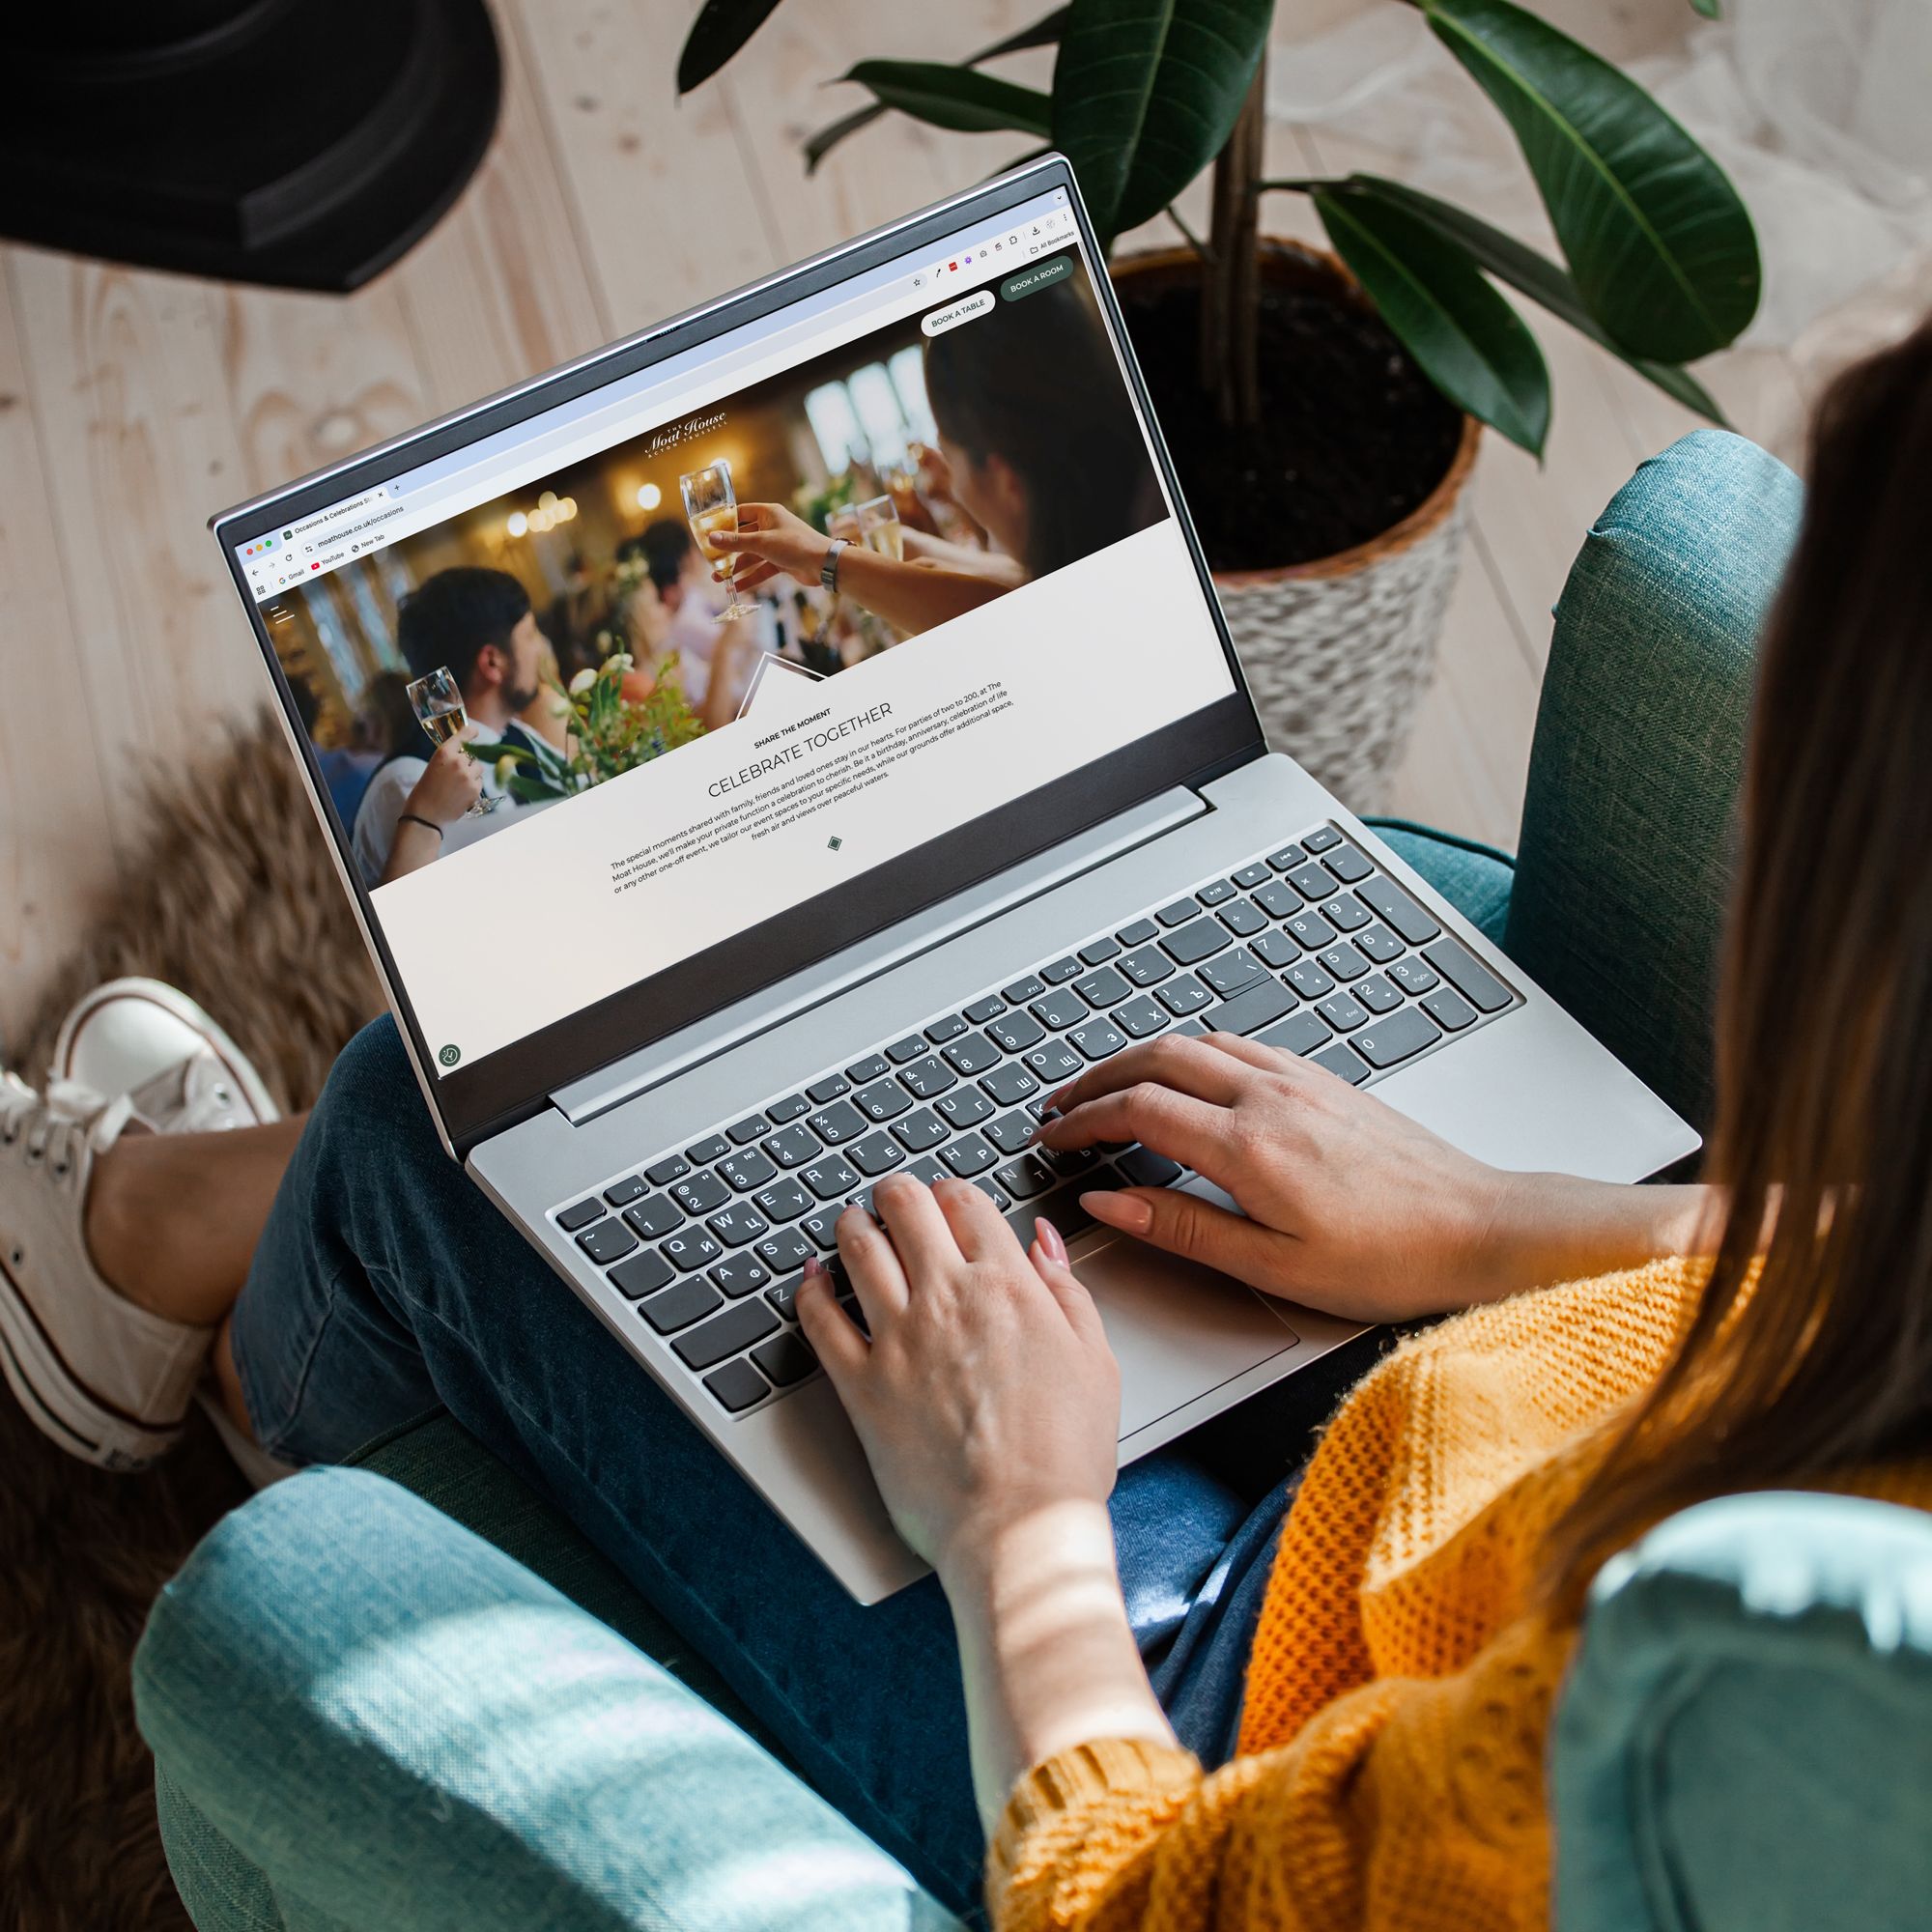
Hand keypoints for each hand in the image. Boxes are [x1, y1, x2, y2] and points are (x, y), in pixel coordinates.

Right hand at [404, 731, 482, 824]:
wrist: (425, 814)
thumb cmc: (425, 790)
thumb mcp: (433, 766)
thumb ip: (449, 759)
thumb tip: (465, 755)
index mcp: (444, 753)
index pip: (462, 736)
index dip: (470, 733)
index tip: (474, 732)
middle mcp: (458, 761)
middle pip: (472, 755)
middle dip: (466, 762)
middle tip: (454, 775)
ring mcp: (468, 776)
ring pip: (478, 768)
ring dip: (472, 773)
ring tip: (458, 784)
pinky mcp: (475, 789)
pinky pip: (480, 782)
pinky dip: (473, 786)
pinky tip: (461, 793)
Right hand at [721, 501, 830, 591]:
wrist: (824, 565)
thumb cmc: (795, 545)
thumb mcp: (761, 543)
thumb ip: (736, 542)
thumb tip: (711, 538)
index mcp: (768, 513)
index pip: (740, 513)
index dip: (724, 522)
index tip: (709, 532)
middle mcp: (772, 526)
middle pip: (744, 537)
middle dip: (728, 551)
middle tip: (711, 560)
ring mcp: (777, 545)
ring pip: (752, 555)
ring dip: (736, 567)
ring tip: (718, 579)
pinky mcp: (782, 561)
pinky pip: (761, 569)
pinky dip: (750, 577)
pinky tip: (736, 588)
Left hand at [797, 1174, 1119, 1576]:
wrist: (1021, 1527)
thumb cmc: (1063, 1457)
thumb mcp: (1096, 1361)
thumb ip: (1067, 1291)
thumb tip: (1042, 1244)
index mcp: (1008, 1287)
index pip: (965, 1202)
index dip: (951, 1192)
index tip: (945, 1201)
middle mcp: (948, 1299)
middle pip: (905, 1208)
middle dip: (896, 1193)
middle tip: (892, 1199)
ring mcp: (899, 1339)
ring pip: (859, 1249)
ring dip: (853, 1225)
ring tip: (853, 1223)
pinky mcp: (861, 1385)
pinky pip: (820, 1319)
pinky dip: (811, 1290)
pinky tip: (813, 1280)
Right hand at [1039, 1031, 1520, 1323]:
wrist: (1482, 1228)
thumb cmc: (1391, 1259)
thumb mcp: (1274, 1266)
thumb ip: (1182, 1228)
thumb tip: (1110, 1204)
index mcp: (1248, 1148)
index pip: (1137, 1112)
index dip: (1082, 1122)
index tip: (1053, 1137)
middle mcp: (1270, 1098)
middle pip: (1156, 1058)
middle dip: (1097, 1077)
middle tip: (1061, 1104)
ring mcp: (1300, 1081)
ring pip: (1197, 1042)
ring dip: (1140, 1057)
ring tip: (1111, 1086)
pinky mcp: (1326, 1081)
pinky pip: (1239, 1046)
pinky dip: (1192, 1052)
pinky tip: (1189, 1075)